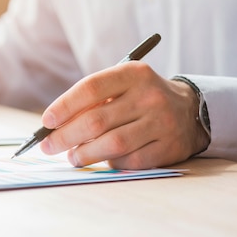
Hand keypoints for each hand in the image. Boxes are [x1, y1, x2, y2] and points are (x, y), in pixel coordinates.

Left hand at [38, 61, 209, 168]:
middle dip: (66, 136)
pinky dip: (110, 163)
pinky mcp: (169, 147)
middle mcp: (149, 96)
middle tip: (48, 146)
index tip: (46, 121)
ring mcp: (162, 122)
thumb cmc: (139, 96)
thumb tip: (54, 125)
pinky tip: (102, 160)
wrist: (189, 109)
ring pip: (112, 144)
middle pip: (97, 120)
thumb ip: (91, 100)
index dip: (64, 106)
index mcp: (133, 73)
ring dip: (85, 154)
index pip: (90, 88)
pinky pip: (131, 161)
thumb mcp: (121, 85)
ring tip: (72, 157)